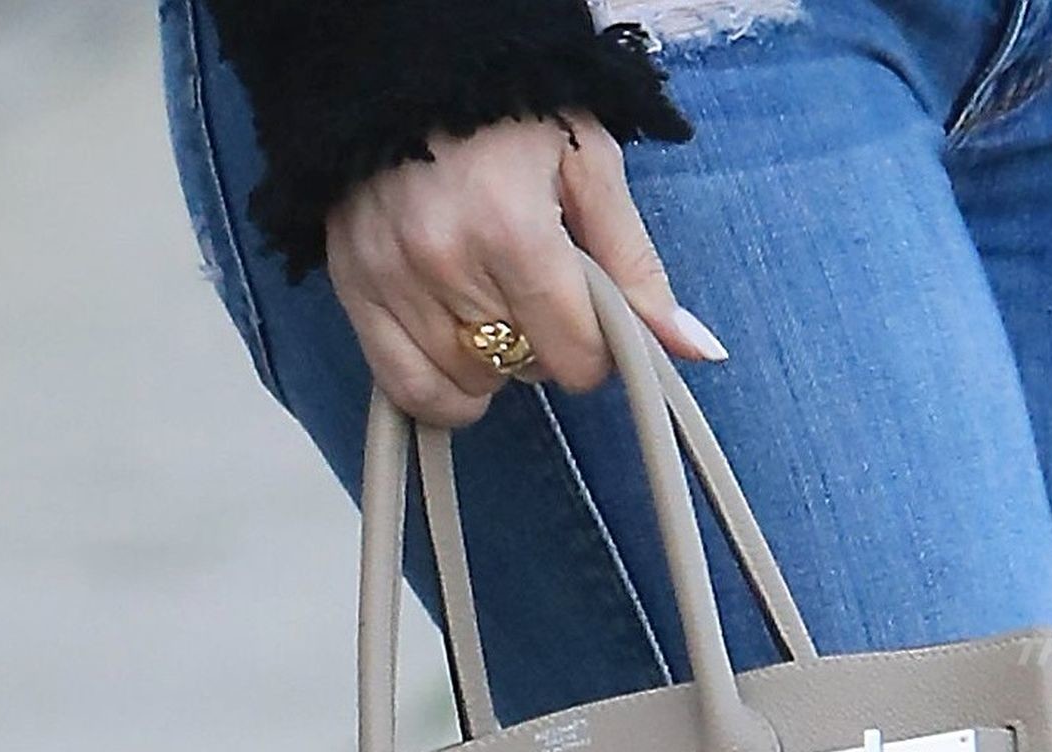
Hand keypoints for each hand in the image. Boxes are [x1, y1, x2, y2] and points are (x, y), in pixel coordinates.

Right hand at [324, 112, 727, 427]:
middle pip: (523, 370)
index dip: (597, 351)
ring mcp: (390, 277)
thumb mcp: (590, 167)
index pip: (573, 355)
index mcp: (512, 229)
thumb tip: (699, 350)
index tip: (593, 319)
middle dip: (545, 344)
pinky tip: (458, 356)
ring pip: (468, 383)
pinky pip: (404, 387)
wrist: (406, 62)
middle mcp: (444, 261)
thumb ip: (637, 268)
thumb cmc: (510, 107)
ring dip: (492, 363)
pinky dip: (440, 389)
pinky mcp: (353, 286)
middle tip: (539, 290)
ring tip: (493, 306)